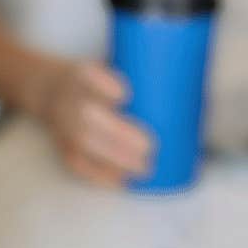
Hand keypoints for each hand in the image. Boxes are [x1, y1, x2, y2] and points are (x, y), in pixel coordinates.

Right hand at [31, 59, 153, 187]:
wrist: (50, 90)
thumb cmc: (98, 80)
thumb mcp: (109, 65)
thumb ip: (143, 77)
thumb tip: (197, 96)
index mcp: (82, 74)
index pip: (88, 77)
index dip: (104, 85)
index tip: (126, 95)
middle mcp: (68, 98)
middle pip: (89, 117)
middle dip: (119, 133)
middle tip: (151, 146)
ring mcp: (61, 125)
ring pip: (84, 143)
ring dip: (115, 159)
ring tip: (145, 168)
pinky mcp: (62, 147)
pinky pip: (78, 164)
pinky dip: (101, 176)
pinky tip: (124, 182)